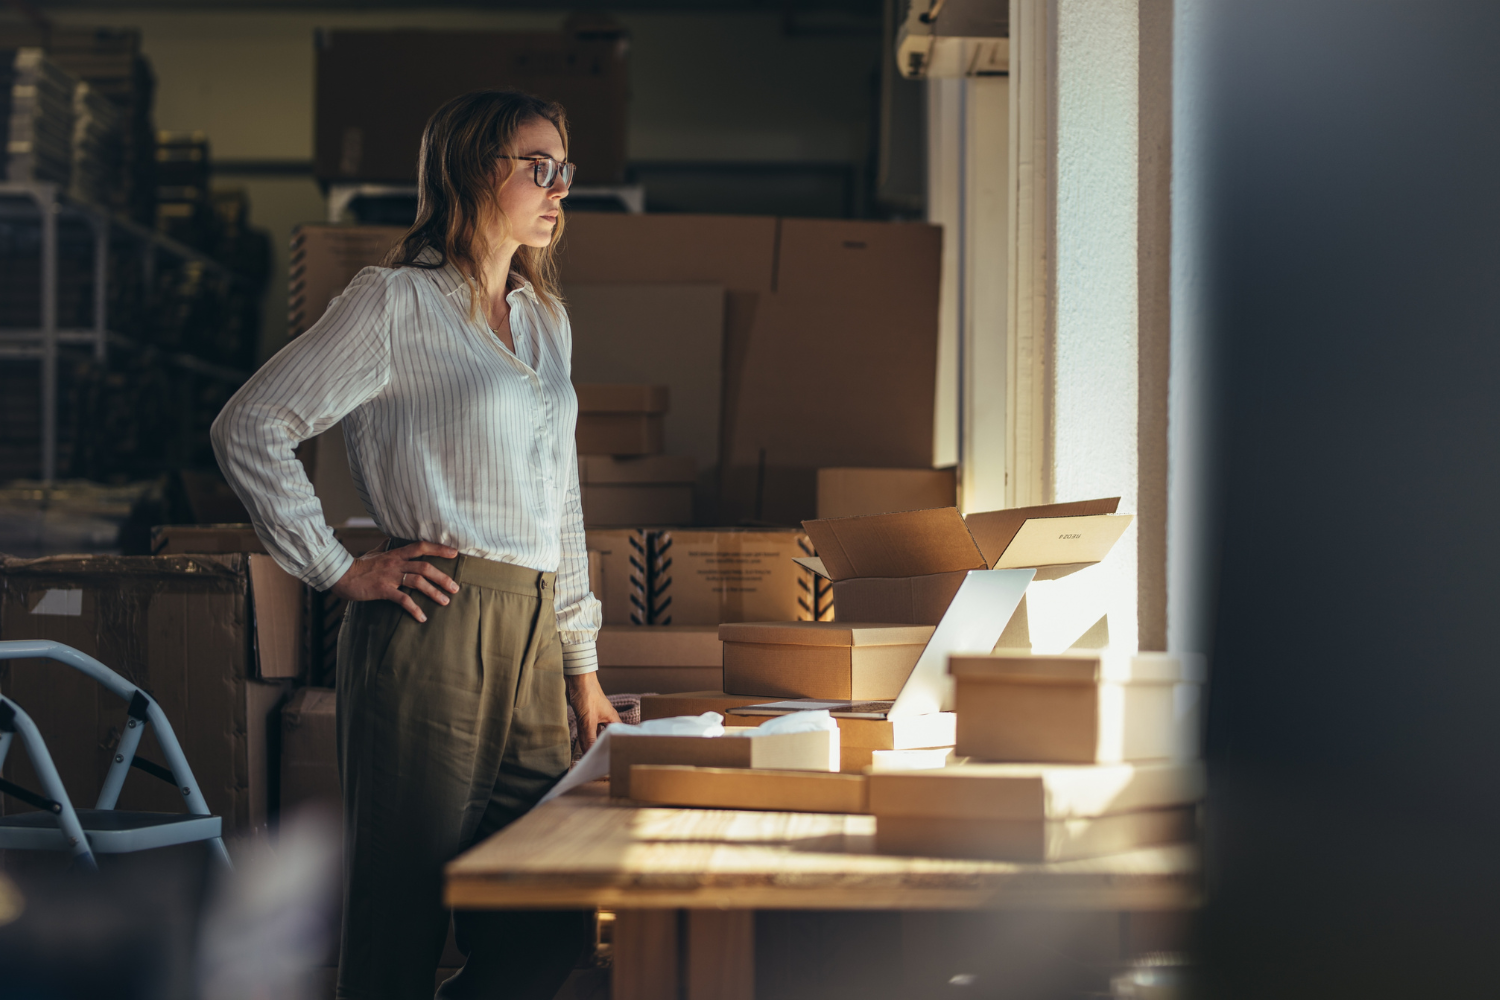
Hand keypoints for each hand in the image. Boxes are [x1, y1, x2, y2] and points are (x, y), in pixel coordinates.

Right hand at [329, 540, 459, 622]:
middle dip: (443, 577)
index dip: (439, 548)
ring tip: (445, 601)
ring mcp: (390, 576)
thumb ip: (385, 546)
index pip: (421, 546)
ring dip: (434, 593)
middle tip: (455, 587)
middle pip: (425, 567)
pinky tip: (422, 617)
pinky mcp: (383, 590)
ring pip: (418, 582)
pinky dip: (414, 609)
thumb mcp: (374, 552)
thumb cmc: (359, 565)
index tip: (455, 553)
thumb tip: (390, 539)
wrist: (341, 575)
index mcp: (396, 553)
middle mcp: (396, 563)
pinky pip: (403, 600)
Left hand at [566, 672, 620, 752]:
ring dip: (593, 742)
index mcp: (612, 719)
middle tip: (600, 760)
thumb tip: (590, 753)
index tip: (613, 758)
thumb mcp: (588, 719)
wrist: (577, 677)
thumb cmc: (587, 694)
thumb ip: (590, 737)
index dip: (617, 747)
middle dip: (603, 746)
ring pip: (596, 733)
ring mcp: (596, 717)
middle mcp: (606, 718)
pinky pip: (587, 729)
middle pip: (607, 736)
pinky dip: (585, 736)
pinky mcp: (586, 715)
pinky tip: (582, 743)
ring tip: (591, 755)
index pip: (618, 737)